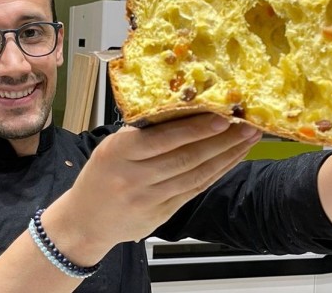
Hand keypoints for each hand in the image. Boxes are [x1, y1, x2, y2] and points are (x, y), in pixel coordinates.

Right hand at [43, 114, 261, 263]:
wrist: (84, 221)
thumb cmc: (100, 176)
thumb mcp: (111, 148)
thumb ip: (142, 133)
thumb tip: (185, 109)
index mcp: (119, 152)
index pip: (163, 139)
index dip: (195, 129)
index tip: (221, 116)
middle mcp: (134, 177)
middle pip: (185, 158)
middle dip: (221, 141)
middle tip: (246, 125)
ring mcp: (149, 199)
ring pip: (195, 175)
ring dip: (225, 156)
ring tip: (247, 139)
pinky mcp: (162, 215)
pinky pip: (194, 191)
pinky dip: (216, 174)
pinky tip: (231, 160)